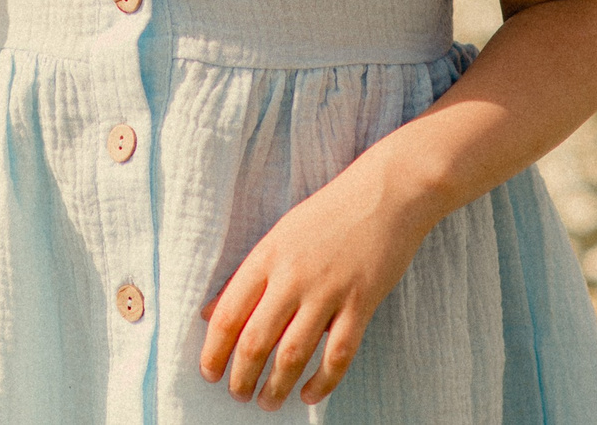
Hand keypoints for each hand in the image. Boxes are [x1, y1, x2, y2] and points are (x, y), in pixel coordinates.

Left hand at [198, 156, 435, 408]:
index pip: (228, 314)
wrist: (387, 193)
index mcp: (267, 256)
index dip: (214, 351)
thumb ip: (248, 276)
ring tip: (267, 403)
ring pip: (293, 354)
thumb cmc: (329, 213)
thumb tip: (211, 313)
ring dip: (276, 387)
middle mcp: (292, 276)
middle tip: (237, 395)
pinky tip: (308, 395)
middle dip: (241, 377)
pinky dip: (321, 383)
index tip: (209, 373)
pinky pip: (337, 355)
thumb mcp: (279, 235)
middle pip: (256, 341)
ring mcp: (328, 291)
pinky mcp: (361, 303)